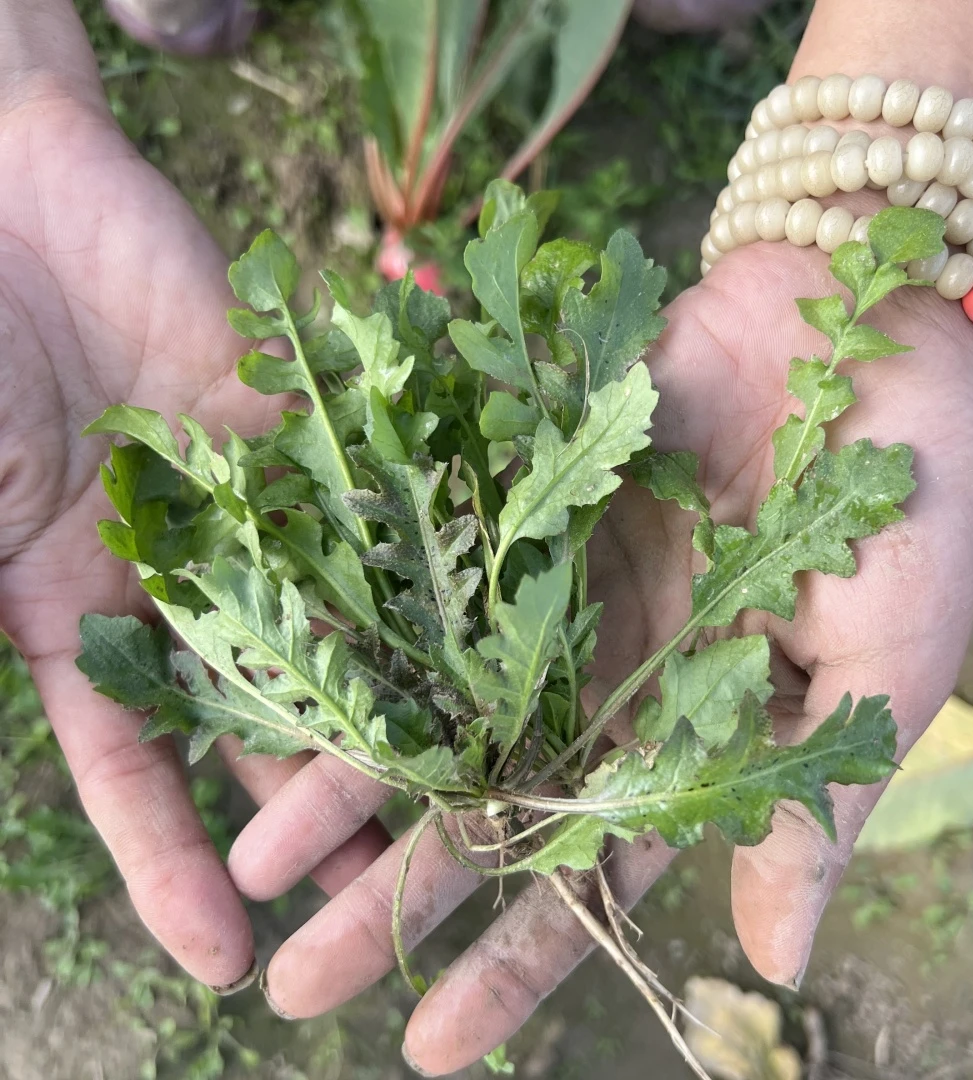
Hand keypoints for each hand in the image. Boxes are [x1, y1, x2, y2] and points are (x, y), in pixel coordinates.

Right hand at [0, 2, 390, 989]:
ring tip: (465, 791)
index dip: (173, 867)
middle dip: (322, 810)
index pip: (137, 772)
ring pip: (344, 628)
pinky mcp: (309, 437)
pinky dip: (422, 562)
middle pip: (268, 717)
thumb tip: (19, 681)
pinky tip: (488, 632)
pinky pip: (373, 507)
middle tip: (391, 902)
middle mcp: (190, 580)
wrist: (13, 199)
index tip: (221, 961)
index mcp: (86, 615)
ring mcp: (260, 513)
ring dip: (396, 708)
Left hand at [234, 237, 972, 1072]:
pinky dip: (356, 633)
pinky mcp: (519, 500)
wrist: (868, 316)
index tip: (434, 1048)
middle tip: (298, 986)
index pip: (591, 872)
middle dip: (397, 896)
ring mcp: (554, 589)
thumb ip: (823, 802)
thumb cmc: (910, 493)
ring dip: (347, 782)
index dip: (517, 962)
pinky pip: (423, 578)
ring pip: (434, 704)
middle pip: (488, 803)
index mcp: (692, 730)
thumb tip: (777, 966)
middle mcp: (606, 673)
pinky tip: (275, 692)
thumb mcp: (884, 658)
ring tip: (249, 865)